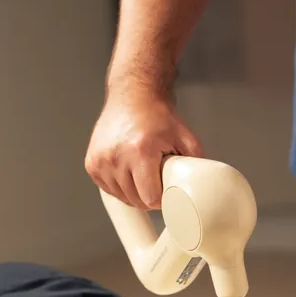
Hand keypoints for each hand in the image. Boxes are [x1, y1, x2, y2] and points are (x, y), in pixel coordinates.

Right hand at [85, 93, 203, 208]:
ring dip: (134, 193)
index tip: (166, 192)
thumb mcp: (185, 138)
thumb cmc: (156, 115)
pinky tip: (129, 172)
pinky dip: (120, 186)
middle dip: (149, 196)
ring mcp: (101, 161)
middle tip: (157, 180)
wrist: (133, 96)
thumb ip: (196, 163)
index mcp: (140, 152)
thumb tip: (203, 185)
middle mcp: (116, 157)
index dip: (161, 200)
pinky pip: (108, 189)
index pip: (150, 199)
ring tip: (143, 173)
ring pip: (121, 197)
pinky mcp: (92, 163)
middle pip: (136, 201)